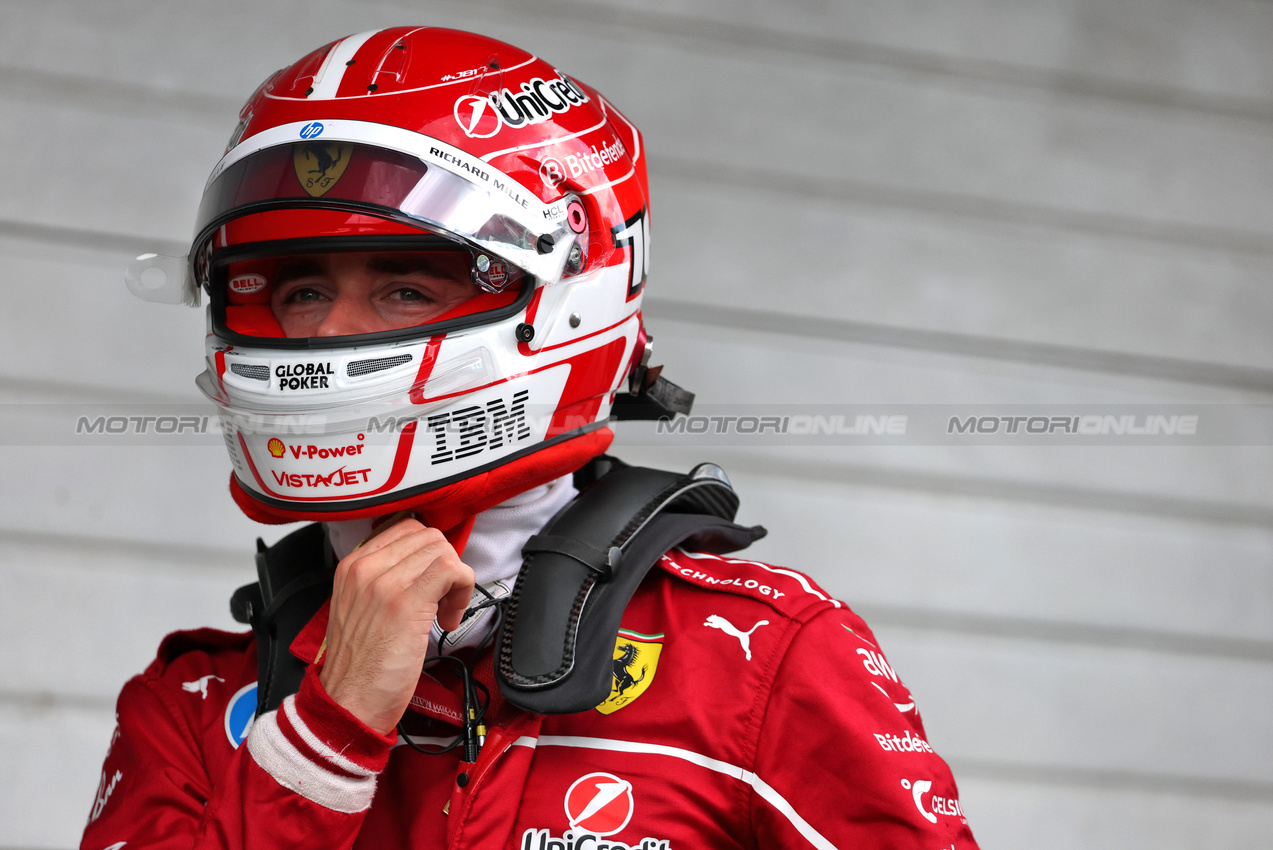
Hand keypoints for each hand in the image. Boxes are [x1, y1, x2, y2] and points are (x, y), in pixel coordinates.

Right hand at [319, 518, 474, 735]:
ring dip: (456, 581)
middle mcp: (366, 567)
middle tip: (442, 600)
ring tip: (444, 613)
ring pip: (443, 551)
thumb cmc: (360, 664)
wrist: (348, 703)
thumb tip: (424, 562)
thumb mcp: (360, 607)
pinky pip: (452, 570)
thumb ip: (383, 579)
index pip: (406, 527)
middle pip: (429, 536)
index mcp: (353, 565)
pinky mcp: (406, 603)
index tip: (432, 582)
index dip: (429, 553)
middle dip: (446, 564)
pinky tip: (449, 619)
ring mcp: (385, 582)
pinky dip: (463, 591)